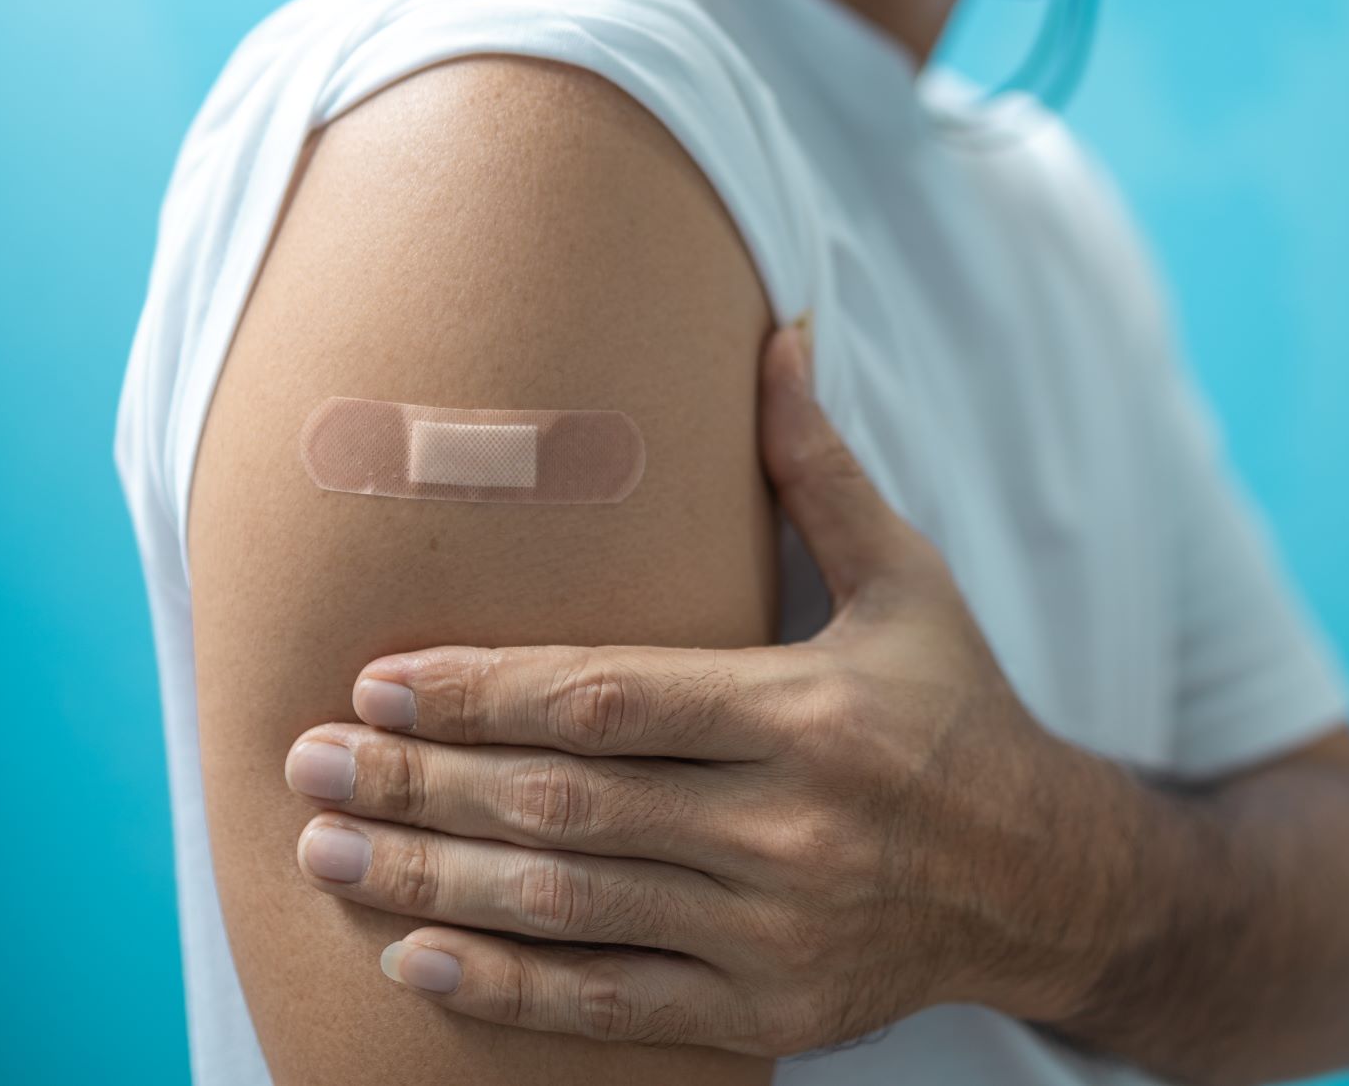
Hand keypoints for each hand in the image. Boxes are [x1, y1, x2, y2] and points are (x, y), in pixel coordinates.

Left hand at [281, 324, 1132, 1053]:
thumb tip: (781, 335)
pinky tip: (413, 956)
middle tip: (304, 761)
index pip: (612, 697)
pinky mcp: (769, 1013)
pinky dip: (506, 987)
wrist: (1044, 884)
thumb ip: (820, 473)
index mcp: (813, 712)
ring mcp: (777, 931)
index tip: (377, 680)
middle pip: (567, 801)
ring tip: (327, 848)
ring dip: (433, 878)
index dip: (483, 692)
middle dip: (422, 781)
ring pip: (572, 905)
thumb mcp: (908, 584)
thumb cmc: (957, 714)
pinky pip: (612, 1005)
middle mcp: (791, 827)